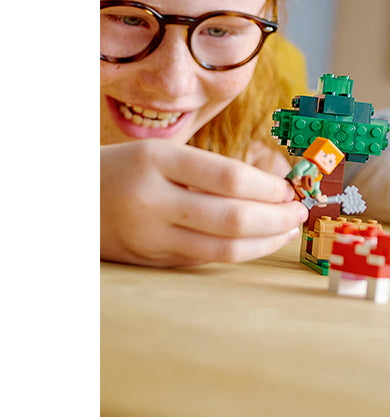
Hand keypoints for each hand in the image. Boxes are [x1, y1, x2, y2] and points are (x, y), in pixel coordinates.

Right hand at [101, 140, 308, 266]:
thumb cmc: (122, 171)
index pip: (229, 177)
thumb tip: (272, 190)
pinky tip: (260, 242)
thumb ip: (206, 172)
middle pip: (232, 217)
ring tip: (288, 229)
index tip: (291, 189)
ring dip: (266, 240)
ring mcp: (149, 236)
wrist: (63, 201)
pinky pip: (205, 258)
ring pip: (223, 248)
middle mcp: (151, 199)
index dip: (269, 187)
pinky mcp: (150, 261)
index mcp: (156, 161)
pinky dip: (240, 251)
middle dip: (277, 217)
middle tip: (299, 210)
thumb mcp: (157, 156)